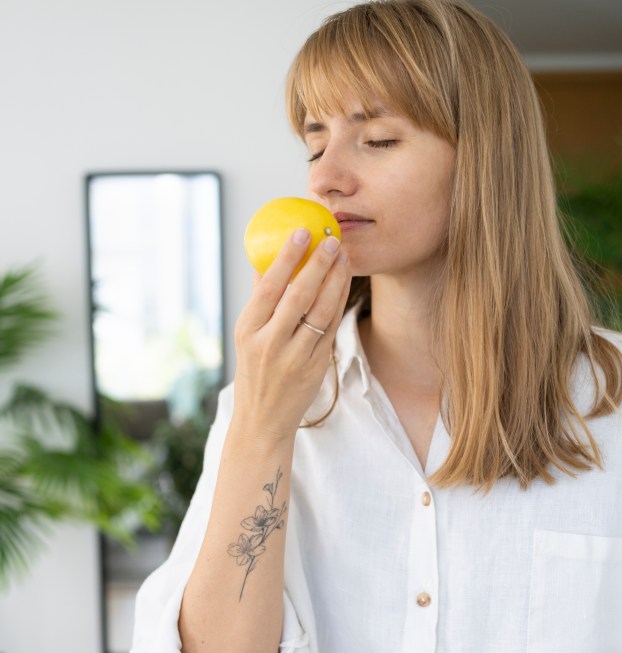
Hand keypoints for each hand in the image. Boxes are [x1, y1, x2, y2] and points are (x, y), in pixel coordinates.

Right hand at [232, 227, 350, 441]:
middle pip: (298, 296)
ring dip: (335, 280)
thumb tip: (265, 260)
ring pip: (320, 312)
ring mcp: (294, 357)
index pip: (269, 287)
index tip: (300, 233)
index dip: (286, 258)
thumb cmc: (254, 371)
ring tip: (343, 256)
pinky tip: (344, 283)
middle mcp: (270, 343)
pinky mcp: (315, 367)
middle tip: (331, 239)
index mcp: (248, 331)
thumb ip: (258, 301)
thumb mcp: (246, 337)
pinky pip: (330, 328)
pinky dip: (338, 303)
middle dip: (318, 264)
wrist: (262, 420)